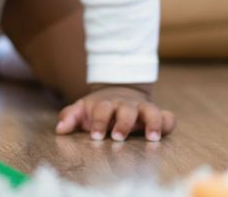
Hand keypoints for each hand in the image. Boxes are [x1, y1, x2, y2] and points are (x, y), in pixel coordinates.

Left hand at [55, 84, 174, 141]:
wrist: (120, 91)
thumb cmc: (99, 108)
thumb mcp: (82, 109)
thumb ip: (70, 116)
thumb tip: (59, 129)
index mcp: (107, 104)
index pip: (103, 109)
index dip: (99, 122)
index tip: (96, 136)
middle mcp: (126, 105)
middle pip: (126, 110)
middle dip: (123, 123)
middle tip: (118, 137)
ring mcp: (142, 109)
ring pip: (150, 111)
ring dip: (151, 122)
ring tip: (151, 137)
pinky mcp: (157, 114)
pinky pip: (168, 116)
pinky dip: (168, 122)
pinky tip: (164, 132)